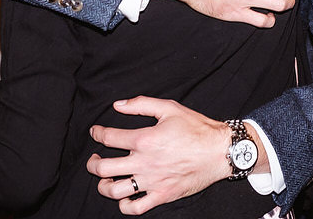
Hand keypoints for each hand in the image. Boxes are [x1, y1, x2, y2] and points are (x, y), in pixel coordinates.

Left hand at [85, 97, 234, 214]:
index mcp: (144, 139)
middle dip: (92, 163)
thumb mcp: (170, 108)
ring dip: (103, 185)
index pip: (108, 138)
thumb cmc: (197, 128)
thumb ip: (141, 104)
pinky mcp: (161, 195)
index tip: (96, 132)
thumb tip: (118, 105)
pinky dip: (123, 205)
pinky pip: (134, 208)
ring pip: (113, 190)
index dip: (97, 133)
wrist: (220, 151)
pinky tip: (124, 196)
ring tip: (105, 179)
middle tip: (93, 159)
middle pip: (103, 168)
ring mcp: (151, 181)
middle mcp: (144, 162)